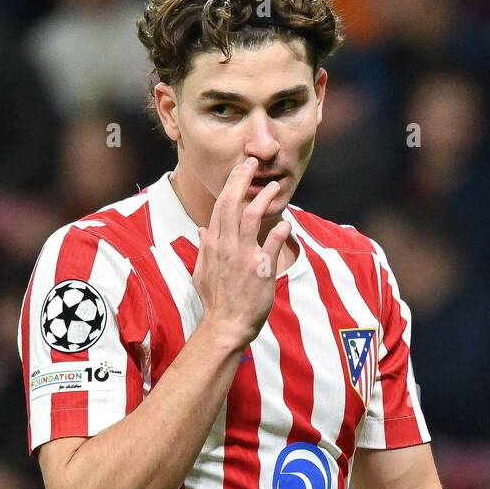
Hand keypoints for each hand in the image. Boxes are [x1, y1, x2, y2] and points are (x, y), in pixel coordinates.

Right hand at [192, 157, 291, 347]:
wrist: (226, 326)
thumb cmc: (216, 302)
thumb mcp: (202, 272)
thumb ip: (204, 248)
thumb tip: (202, 229)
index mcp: (213, 245)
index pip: (220, 206)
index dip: (231, 184)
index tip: (239, 169)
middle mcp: (227, 246)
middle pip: (232, 203)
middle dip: (242, 179)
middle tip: (252, 162)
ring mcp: (243, 256)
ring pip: (252, 216)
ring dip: (264, 198)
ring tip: (275, 186)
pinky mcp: (261, 269)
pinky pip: (272, 244)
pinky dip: (280, 231)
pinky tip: (286, 222)